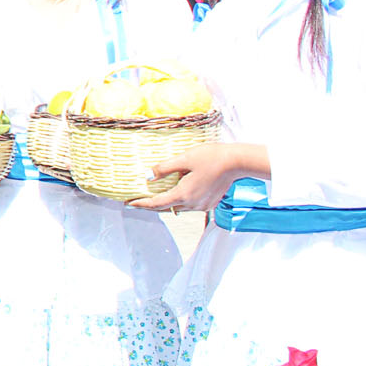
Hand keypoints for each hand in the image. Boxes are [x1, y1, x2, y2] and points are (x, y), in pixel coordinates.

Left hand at [130, 141, 263, 212]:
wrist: (237, 162)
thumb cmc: (211, 157)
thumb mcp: (184, 159)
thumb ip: (164, 168)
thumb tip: (148, 176)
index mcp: (184, 194)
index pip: (156, 203)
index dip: (141, 204)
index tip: (128, 203)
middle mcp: (192, 204)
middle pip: (166, 208)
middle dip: (150, 205)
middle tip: (136, 201)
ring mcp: (203, 205)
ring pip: (178, 208)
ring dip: (166, 204)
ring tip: (153, 196)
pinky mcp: (210, 203)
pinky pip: (189, 205)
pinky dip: (179, 201)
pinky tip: (176, 193)